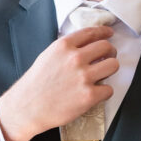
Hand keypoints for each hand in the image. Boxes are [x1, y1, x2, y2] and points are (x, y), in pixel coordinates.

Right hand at [0, 26, 118, 140]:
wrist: (27, 108)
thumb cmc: (35, 84)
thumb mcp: (47, 56)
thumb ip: (66, 49)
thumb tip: (85, 46)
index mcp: (63, 46)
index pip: (91, 32)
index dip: (104, 32)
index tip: (109, 34)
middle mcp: (75, 58)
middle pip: (106, 47)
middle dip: (110, 52)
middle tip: (108, 57)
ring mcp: (83, 77)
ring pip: (113, 65)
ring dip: (110, 70)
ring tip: (102, 75)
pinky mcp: (89, 96)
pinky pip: (109, 89)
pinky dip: (104, 92)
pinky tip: (95, 93)